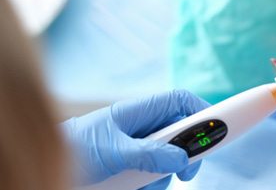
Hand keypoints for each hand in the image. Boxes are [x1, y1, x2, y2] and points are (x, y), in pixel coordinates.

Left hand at [61, 90, 209, 185]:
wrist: (52, 167)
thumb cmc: (76, 147)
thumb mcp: (115, 150)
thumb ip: (150, 153)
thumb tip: (182, 159)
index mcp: (140, 110)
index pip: (179, 101)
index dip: (200, 110)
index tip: (215, 130)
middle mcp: (143, 126)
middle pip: (181, 131)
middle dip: (188, 152)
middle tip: (188, 172)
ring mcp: (139, 146)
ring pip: (170, 156)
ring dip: (167, 173)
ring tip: (146, 184)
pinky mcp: (134, 165)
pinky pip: (156, 173)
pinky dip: (154, 183)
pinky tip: (138, 187)